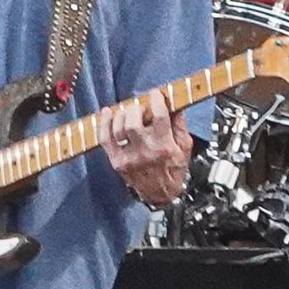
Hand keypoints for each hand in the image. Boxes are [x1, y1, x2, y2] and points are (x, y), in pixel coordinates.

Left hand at [103, 90, 191, 207]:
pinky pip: (105, 139)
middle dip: (136, 109)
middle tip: (140, 108)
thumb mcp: (184, 147)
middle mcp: (146, 152)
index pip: (159, 117)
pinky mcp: (117, 162)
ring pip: (118, 129)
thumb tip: (176, 103)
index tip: (155, 93)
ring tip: (128, 112)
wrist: (161, 195)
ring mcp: (129, 158)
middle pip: (133, 122)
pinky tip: (107, 113)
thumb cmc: (174, 170)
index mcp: (165, 146)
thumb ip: (180, 124)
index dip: (156, 100)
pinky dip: (103, 124)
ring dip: (122, 115)